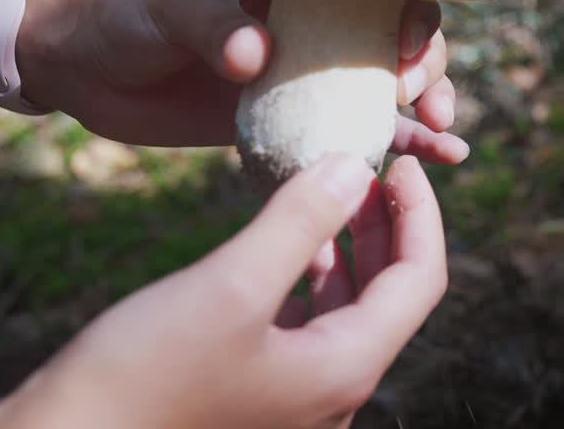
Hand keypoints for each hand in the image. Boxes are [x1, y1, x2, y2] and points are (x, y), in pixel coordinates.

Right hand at [0, 153, 447, 428]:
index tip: (397, 162)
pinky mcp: (255, 397)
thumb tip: (353, 165)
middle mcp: (332, 393)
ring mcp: (295, 401)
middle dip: (386, 226)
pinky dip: (305, 275)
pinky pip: (305, 326)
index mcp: (344, 370)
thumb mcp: (229, 285)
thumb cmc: (141, 376)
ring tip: (328, 191)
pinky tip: (278, 242)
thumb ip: (299, 222)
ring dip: (346, 248)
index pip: (421, 281)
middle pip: (390, 297)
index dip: (422, 214)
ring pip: (346, 311)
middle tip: (366, 166)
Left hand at [17, 0, 466, 161]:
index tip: (405, 56)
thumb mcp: (170, 9)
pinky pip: (346, 139)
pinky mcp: (287, 125)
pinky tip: (426, 169)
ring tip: (448, 146)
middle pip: (398, 42)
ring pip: (384, 94)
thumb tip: (260, 55)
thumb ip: (214, 25)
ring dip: (424, 117)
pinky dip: (387, 155)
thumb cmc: (129, 16)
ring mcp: (306, 79)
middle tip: (423, 103)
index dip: (412, 16)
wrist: (83, 66)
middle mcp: (317, 30)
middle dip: (428, 71)